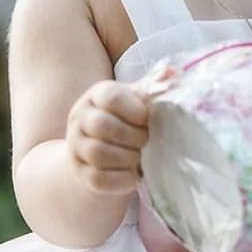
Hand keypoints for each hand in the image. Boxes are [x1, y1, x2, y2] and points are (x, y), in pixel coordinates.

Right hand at [66, 80, 149, 194]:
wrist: (98, 152)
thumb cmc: (125, 121)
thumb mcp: (136, 100)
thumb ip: (153, 87)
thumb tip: (174, 72)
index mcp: (96, 95)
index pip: (111, 97)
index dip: (135, 110)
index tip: (148, 120)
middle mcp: (80, 118)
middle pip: (102, 125)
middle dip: (132, 136)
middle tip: (147, 141)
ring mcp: (76, 146)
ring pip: (98, 153)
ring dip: (127, 158)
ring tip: (141, 158)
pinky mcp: (80, 173)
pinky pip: (98, 179)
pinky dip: (121, 180)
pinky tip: (134, 175)